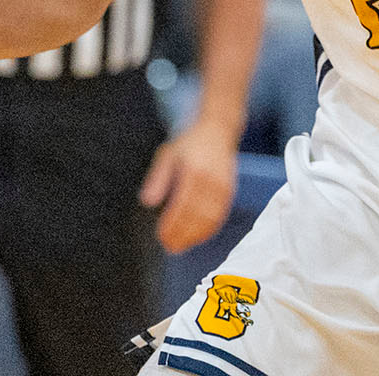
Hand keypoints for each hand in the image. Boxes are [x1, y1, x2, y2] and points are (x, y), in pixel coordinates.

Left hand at [140, 119, 239, 253]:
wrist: (218, 131)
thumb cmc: (190, 143)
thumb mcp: (168, 154)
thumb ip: (158, 178)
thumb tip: (148, 202)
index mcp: (194, 171)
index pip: (183, 205)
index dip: (173, 224)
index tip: (161, 237)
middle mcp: (211, 180)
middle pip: (197, 216)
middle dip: (183, 234)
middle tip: (169, 247)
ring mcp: (223, 187)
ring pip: (210, 219)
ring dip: (196, 236)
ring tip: (181, 246)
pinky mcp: (230, 191)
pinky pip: (220, 216)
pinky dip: (209, 230)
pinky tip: (198, 237)